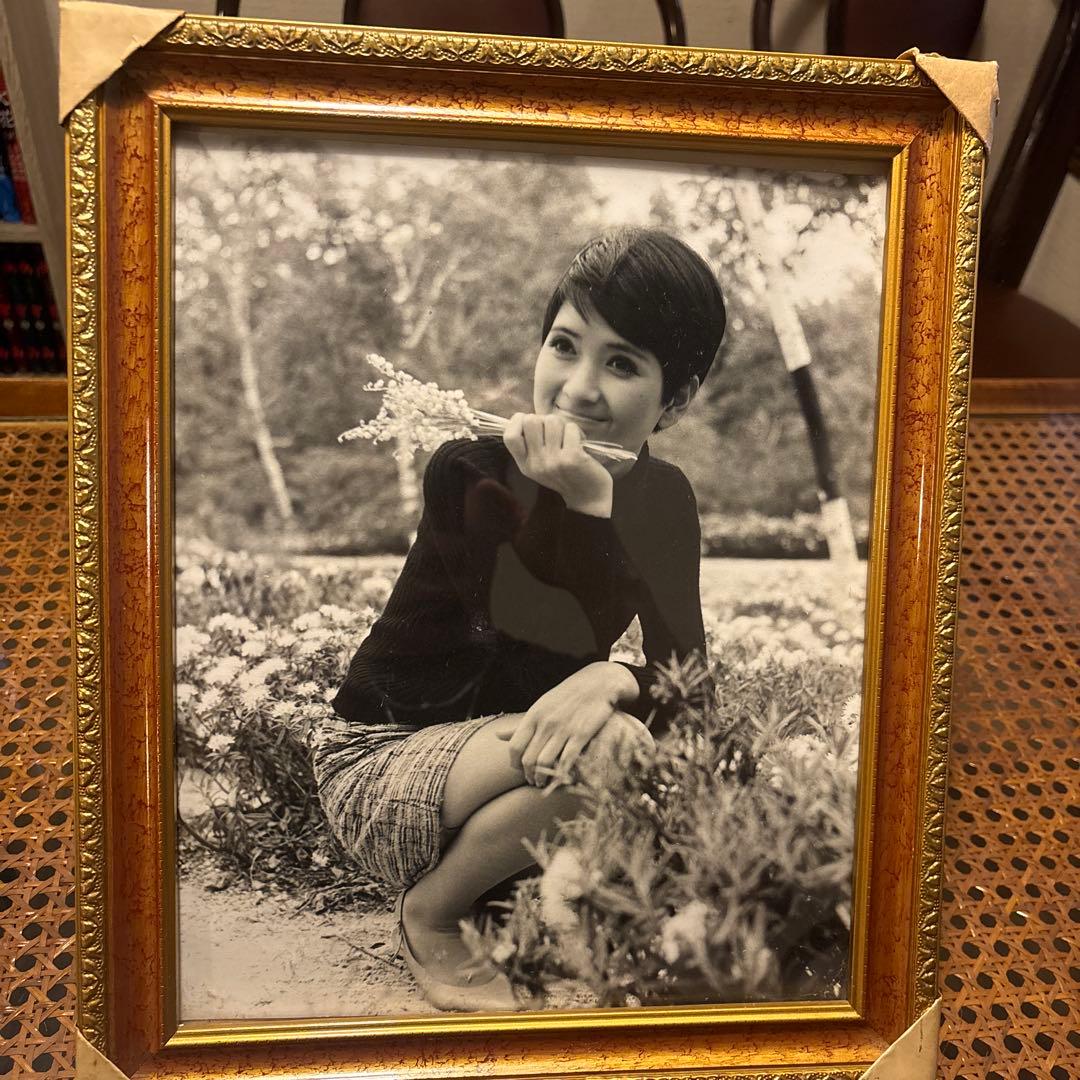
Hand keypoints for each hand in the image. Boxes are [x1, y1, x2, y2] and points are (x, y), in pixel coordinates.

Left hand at [496, 662, 638, 785]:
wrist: (598, 683)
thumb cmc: (567, 696)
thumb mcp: (540, 706)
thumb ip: (520, 724)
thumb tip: (497, 736)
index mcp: (534, 715)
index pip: (515, 747)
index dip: (515, 764)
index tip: (520, 770)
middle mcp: (546, 723)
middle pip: (528, 759)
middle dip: (529, 775)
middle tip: (533, 781)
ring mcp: (564, 729)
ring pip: (545, 763)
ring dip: (543, 778)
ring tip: (545, 783)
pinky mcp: (582, 735)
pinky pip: (567, 760)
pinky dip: (562, 774)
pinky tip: (562, 779)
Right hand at [503, 413, 613, 516]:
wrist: (588, 499)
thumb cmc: (565, 476)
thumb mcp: (540, 465)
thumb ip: (530, 445)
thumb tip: (526, 416)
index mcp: (525, 464)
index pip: (509, 436)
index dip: (518, 421)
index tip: (531, 422)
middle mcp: (536, 463)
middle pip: (531, 421)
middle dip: (545, 420)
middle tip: (555, 432)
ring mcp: (554, 461)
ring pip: (552, 420)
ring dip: (563, 425)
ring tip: (569, 438)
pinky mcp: (572, 458)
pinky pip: (571, 428)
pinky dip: (578, 431)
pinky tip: (580, 443)